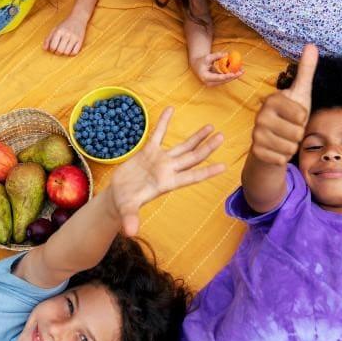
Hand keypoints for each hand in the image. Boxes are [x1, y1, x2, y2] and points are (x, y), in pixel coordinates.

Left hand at [43, 16, 86, 55]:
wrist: (78, 18)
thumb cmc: (65, 25)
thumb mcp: (55, 29)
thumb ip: (48, 39)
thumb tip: (44, 49)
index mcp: (59, 31)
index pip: (53, 46)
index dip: (52, 50)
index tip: (53, 48)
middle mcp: (67, 34)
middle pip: (60, 50)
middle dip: (57, 52)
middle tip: (58, 49)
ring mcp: (74, 37)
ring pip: (67, 52)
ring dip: (64, 53)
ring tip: (64, 49)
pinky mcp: (80, 40)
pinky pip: (75, 52)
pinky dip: (71, 53)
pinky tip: (70, 49)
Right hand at [107, 108, 223, 234]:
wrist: (117, 197)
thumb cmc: (125, 205)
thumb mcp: (127, 210)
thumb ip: (130, 219)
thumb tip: (130, 232)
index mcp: (167, 183)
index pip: (191, 177)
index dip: (207, 172)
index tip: (224, 166)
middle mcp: (168, 170)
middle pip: (192, 158)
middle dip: (207, 148)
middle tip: (222, 137)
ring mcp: (160, 160)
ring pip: (182, 146)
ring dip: (196, 137)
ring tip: (211, 127)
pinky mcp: (148, 152)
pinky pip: (157, 134)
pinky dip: (164, 122)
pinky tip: (171, 109)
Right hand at [191, 52, 242, 86]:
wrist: (198, 66)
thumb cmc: (202, 61)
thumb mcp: (208, 57)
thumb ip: (217, 55)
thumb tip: (226, 54)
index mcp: (206, 77)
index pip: (217, 78)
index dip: (226, 76)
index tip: (233, 74)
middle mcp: (210, 82)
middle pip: (224, 81)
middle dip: (233, 76)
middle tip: (241, 71)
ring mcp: (214, 83)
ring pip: (226, 80)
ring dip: (234, 76)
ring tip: (242, 70)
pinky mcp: (217, 82)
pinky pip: (226, 79)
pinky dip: (232, 75)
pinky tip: (238, 71)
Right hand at [250, 43, 317, 164]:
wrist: (271, 142)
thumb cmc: (289, 117)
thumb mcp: (300, 94)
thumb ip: (306, 71)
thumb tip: (312, 45)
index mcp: (272, 100)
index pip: (301, 115)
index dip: (303, 119)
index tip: (295, 116)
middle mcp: (261, 115)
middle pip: (297, 132)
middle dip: (298, 135)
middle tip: (289, 130)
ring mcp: (256, 134)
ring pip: (289, 147)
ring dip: (291, 147)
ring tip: (284, 140)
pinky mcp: (256, 151)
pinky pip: (281, 159)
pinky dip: (283, 158)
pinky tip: (277, 150)